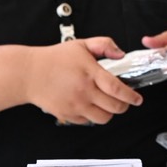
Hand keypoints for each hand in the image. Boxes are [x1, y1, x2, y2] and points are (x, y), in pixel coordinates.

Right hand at [25, 36, 144, 125]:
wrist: (29, 74)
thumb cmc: (53, 59)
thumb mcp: (80, 45)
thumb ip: (104, 45)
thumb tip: (120, 54)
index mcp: (90, 74)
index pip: (118, 89)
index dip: (132, 96)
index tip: (137, 98)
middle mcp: (84, 92)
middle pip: (114, 107)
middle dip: (124, 105)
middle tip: (124, 101)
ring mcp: (76, 105)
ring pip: (103, 118)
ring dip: (109, 113)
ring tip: (106, 104)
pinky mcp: (68, 115)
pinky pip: (87, 121)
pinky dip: (92, 116)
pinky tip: (89, 105)